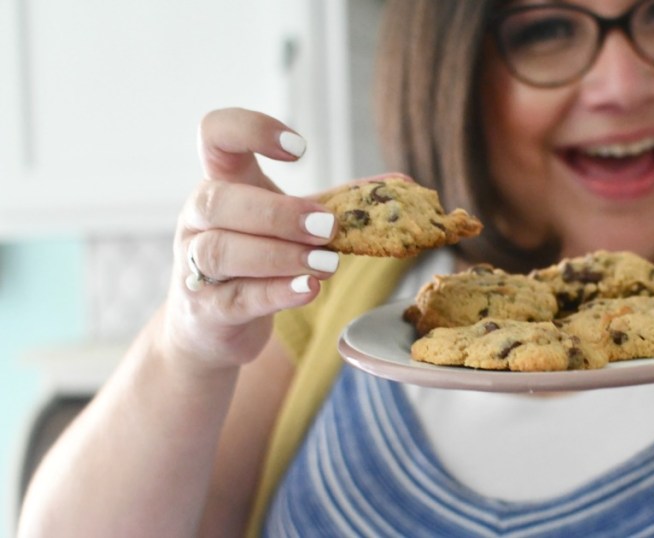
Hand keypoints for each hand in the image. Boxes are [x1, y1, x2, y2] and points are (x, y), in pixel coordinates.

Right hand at [162, 108, 339, 373]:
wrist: (211, 326)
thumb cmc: (255, 260)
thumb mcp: (291, 223)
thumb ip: (339, 202)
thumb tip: (403, 185)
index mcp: (221, 182)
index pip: (215, 133)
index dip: (251, 129)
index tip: (299, 148)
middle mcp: (198, 219)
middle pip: (218, 200)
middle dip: (277, 212)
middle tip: (326, 227)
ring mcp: (194, 266)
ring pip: (222, 250)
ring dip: (280, 255)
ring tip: (326, 264)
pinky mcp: (207, 310)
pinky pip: (237, 297)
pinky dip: (276, 294)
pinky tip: (309, 289)